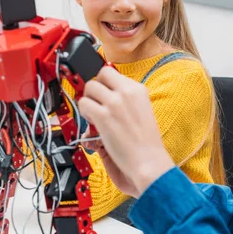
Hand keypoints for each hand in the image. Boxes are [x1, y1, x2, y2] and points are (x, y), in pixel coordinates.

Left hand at [78, 67, 173, 196]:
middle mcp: (127, 91)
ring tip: (94, 115)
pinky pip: (83, 104)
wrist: (149, 161)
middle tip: (97, 103)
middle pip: (100, 75)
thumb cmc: (146, 143)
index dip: (104, 83)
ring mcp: (114, 102)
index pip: (112, 72)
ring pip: (89, 88)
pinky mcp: (103, 116)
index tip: (102, 93)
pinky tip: (93, 124)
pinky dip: (84, 113)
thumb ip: (126, 100)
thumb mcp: (142, 111)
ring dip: (88, 101)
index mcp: (138, 89)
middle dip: (95, 88)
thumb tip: (106, 96)